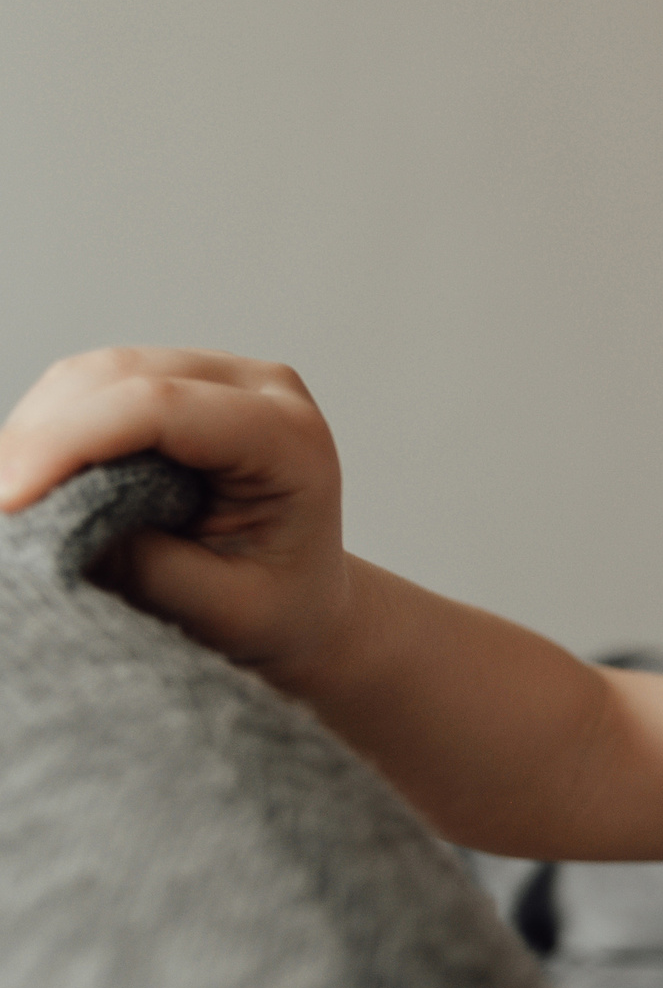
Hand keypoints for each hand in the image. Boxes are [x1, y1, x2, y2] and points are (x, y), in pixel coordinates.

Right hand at [0, 347, 353, 684]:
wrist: (306, 603)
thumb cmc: (279, 612)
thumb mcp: (222, 609)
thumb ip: (143, 566)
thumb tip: (49, 524)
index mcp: (292, 440)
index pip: (163, 408)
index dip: (70, 443)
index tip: (7, 502)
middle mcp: (259, 388)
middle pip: (117, 378)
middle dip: (39, 439)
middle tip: (0, 512)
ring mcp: (216, 375)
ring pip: (90, 376)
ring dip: (35, 434)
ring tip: (13, 504)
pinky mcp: (174, 382)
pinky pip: (87, 391)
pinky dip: (47, 434)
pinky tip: (30, 483)